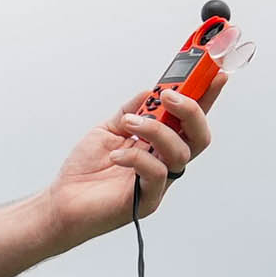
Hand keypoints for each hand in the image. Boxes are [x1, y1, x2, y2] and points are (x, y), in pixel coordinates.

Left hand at [45, 91, 207, 242]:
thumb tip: (151, 92)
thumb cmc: (84, 171)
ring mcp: (158, 184)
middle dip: (191, 110)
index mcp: (158, 145)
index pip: (189, 120)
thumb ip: (131, 111)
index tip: (214, 74)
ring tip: (129, 124)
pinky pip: (156, 174)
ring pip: (179, 152)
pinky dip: (136, 157)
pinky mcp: (147, 201)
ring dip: (155, 130)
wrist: (61, 202)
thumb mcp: (108, 129)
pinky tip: (116, 154)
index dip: (207, 97)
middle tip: (168, 96)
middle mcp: (163, 163)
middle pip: (199, 136)